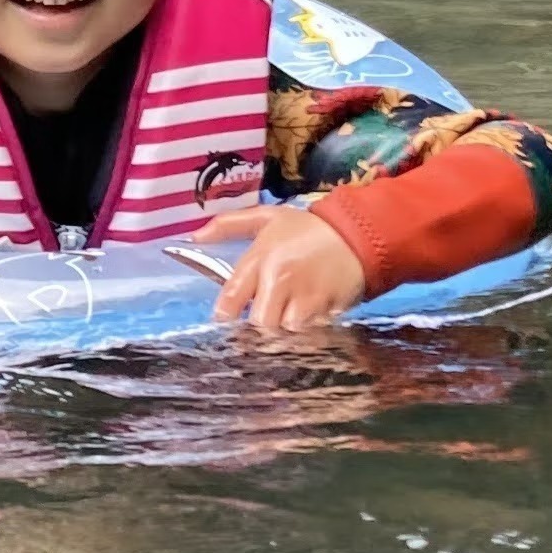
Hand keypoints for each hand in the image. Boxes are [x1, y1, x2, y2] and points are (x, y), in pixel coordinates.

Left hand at [188, 205, 366, 331]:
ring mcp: (305, 298)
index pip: (230, 298)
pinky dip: (305, 334)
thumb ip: (229, 226)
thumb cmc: (307, 228)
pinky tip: (306, 323)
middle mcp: (279, 280)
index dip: (225, 315)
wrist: (357, 233)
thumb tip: (194, 237)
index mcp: (260, 257)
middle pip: (256, 323)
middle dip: (257, 326)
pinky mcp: (327, 311)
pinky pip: (308, 335)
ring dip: (282, 331)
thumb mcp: (267, 217)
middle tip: (262, 319)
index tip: (227, 318)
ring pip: (282, 333)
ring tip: (286, 319)